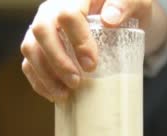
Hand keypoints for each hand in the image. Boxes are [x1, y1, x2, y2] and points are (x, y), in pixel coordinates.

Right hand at [20, 0, 151, 101]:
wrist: (120, 19)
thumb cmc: (127, 11)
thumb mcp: (137, 3)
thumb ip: (127, 4)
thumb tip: (110, 19)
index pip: (67, 14)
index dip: (77, 40)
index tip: (92, 65)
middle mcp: (52, 9)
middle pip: (42, 31)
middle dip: (57, 60)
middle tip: (76, 82)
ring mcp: (43, 27)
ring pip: (30, 48)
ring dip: (45, 75)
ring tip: (65, 94)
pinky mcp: (38, 46)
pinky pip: (29, 63)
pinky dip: (39, 82)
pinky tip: (55, 95)